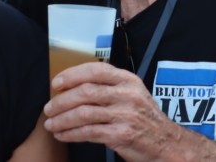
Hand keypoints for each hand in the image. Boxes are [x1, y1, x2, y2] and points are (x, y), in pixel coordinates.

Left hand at [44, 62, 215, 161]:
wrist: (167, 144)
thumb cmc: (144, 119)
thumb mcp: (132, 94)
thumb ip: (109, 87)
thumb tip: (74, 86)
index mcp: (128, 80)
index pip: (96, 70)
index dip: (72, 74)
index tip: (56, 83)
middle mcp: (127, 94)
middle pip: (86, 92)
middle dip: (61, 101)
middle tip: (48, 109)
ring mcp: (125, 115)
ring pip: (84, 113)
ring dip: (62, 119)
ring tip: (51, 125)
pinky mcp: (122, 135)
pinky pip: (89, 132)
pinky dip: (71, 134)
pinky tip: (63, 135)